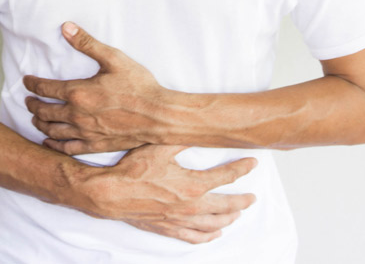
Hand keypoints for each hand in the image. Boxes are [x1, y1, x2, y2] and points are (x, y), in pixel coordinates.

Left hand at [24, 22, 173, 154]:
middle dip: (32, 105)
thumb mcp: (113, 58)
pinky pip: (67, 148)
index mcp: (78, 92)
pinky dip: (54, 145)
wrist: (158, 115)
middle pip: (44, 111)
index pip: (45, 88)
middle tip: (28, 100)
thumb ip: (87, 43)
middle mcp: (77, 115)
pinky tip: (50, 142)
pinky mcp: (95, 145)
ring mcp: (85, 133)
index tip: (26, 81)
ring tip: (35, 118)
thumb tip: (66, 27)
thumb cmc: (138, 86)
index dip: (32, 84)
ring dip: (40, 123)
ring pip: (52, 131)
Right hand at [74, 144, 256, 242]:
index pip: (225, 176)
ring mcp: (181, 220)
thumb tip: (195, 127)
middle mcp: (191, 205)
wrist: (112, 194)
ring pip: (213, 224)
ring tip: (237, 213)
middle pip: (226, 206)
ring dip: (229, 218)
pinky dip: (208, 236)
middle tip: (252, 197)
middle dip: (242, 200)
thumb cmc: (133, 170)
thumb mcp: (159, 147)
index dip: (241, 168)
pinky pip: (195, 237)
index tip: (252, 163)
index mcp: (193, 184)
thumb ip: (181, 138)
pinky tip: (214, 234)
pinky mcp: (168, 228)